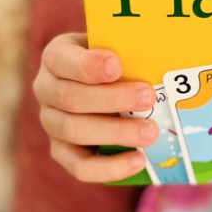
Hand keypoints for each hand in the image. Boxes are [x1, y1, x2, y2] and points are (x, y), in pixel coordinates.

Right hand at [32, 33, 158, 181]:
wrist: (109, 85)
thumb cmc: (117, 59)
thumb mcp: (118, 44)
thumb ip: (131, 47)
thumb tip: (165, 54)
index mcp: (56, 57)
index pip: (61, 60)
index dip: (87, 65)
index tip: (116, 65)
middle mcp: (46, 90)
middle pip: (70, 98)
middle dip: (111, 99)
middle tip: (147, 97)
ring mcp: (51, 122)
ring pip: (74, 131)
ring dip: (115, 132)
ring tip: (150, 132)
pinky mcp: (62, 151)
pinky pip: (81, 166)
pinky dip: (110, 167)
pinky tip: (138, 161)